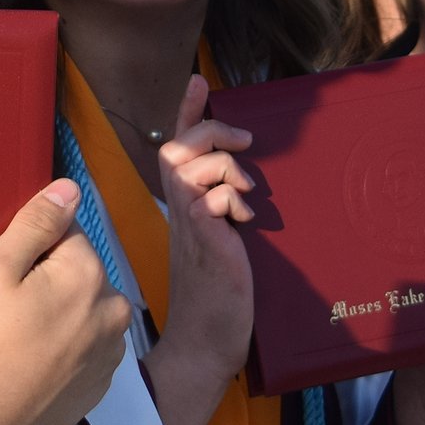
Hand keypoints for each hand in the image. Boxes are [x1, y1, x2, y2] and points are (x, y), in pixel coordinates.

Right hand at [0, 181, 131, 424]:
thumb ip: (36, 223)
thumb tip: (70, 188)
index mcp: (90, 274)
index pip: (65, 234)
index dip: (29, 250)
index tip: (2, 276)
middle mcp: (113, 311)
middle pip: (78, 275)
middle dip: (46, 283)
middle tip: (2, 310)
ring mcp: (109, 356)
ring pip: (82, 314)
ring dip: (56, 318)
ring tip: (12, 341)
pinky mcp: (97, 390)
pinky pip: (81, 353)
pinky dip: (60, 353)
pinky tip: (26, 366)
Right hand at [143, 75, 255, 424]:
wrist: (207, 343)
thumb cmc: (219, 299)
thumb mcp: (225, 245)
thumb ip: (227, 215)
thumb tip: (249, 192)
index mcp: (185, 209)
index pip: (178, 149)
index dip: (186, 112)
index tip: (198, 80)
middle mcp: (181, 212)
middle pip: (175, 146)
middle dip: (208, 128)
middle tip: (245, 139)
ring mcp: (189, 226)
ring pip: (186, 164)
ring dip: (223, 165)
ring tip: (248, 191)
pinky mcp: (204, 242)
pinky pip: (208, 198)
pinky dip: (231, 197)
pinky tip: (245, 221)